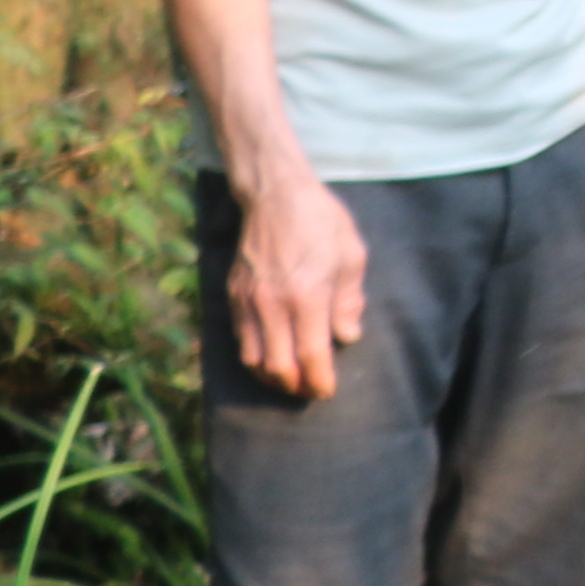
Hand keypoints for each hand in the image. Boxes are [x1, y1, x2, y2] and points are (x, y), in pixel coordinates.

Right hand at [227, 167, 372, 399]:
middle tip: (310, 391)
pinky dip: (253, 357)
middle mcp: (272, 305)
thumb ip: (349, 300)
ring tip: (290, 380)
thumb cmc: (321, 221)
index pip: (310, 356)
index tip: (328, 391)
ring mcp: (248, 302)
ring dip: (271, 377)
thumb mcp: (351, 255)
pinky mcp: (232, 295)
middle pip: (278, 367)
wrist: (275, 194)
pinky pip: (240, 339)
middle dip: (295, 387)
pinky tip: (269, 356)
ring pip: (252, 359)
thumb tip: (347, 337)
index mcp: (307, 297)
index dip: (319, 380)